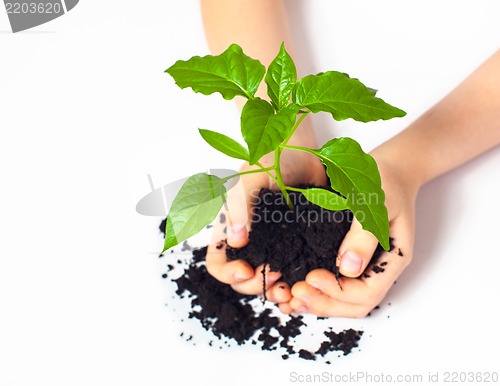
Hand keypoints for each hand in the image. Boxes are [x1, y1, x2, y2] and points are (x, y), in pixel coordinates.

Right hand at [205, 136, 326, 307]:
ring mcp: (274, 246)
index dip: (227, 273)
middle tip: (276, 278)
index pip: (217, 264)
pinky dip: (297, 281)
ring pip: (268, 281)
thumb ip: (239, 207)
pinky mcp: (297, 245)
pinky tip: (305, 281)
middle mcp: (250, 243)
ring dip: (276, 290)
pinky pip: (293, 271)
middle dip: (256, 286)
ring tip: (290, 287)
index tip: (246, 269)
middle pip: (242, 280)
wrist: (301, 151)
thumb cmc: (268, 160)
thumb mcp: (248, 180)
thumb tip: (236, 241)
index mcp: (230, 230)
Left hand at [284, 153, 418, 316]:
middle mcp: (379, 268)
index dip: (338, 292)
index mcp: (392, 258)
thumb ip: (364, 234)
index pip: (367, 292)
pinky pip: (334, 282)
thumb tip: (347, 267)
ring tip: (289, 299)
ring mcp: (365, 265)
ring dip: (317, 302)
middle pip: (354, 304)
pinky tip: (292, 289)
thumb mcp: (376, 201)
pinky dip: (315, 290)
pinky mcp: (349, 258)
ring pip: (344, 299)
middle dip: (323, 303)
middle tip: (294, 294)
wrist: (387, 169)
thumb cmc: (384, 180)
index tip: (310, 277)